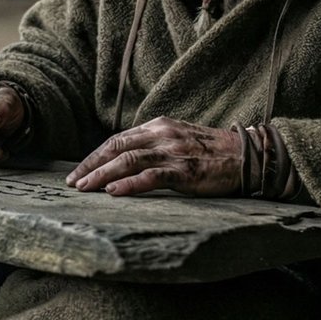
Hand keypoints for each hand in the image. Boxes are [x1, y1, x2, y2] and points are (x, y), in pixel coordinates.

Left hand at [65, 116, 240, 195]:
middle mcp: (162, 135)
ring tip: (85, 188)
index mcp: (158, 126)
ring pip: (128, 160)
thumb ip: (153, 145)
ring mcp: (173, 152)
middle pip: (116, 147)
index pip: (118, 139)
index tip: (79, 171)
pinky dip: (129, 184)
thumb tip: (123, 160)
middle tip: (73, 182)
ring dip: (102, 175)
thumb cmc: (211, 152)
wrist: (247, 157)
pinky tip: (113, 192)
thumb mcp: (178, 139)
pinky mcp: (185, 171)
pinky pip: (151, 176)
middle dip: (91, 165)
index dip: (95, 156)